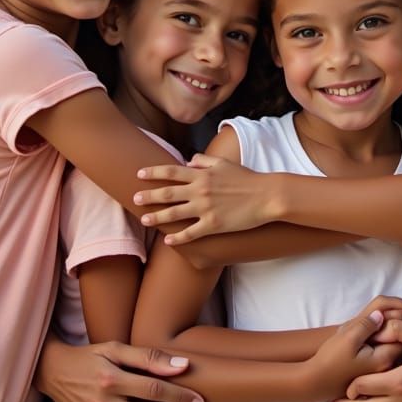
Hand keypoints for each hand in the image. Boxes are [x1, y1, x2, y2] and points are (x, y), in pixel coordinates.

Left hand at [135, 153, 270, 243]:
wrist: (266, 196)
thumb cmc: (246, 178)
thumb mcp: (224, 163)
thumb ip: (204, 160)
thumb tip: (189, 160)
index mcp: (202, 174)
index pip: (171, 171)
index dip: (154, 172)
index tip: (139, 173)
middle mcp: (200, 190)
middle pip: (168, 193)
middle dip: (149, 195)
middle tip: (134, 198)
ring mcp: (206, 208)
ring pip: (175, 213)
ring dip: (157, 217)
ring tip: (144, 219)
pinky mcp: (214, 225)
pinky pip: (191, 233)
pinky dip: (178, 238)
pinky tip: (168, 241)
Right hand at [308, 308, 401, 398]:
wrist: (317, 380)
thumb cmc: (331, 359)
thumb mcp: (347, 337)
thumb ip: (367, 325)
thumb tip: (382, 314)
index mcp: (385, 358)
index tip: (396, 308)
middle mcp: (389, 366)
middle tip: (398, 312)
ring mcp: (384, 370)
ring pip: (397, 345)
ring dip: (395, 331)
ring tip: (384, 320)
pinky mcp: (377, 371)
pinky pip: (389, 351)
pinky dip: (389, 340)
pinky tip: (376, 332)